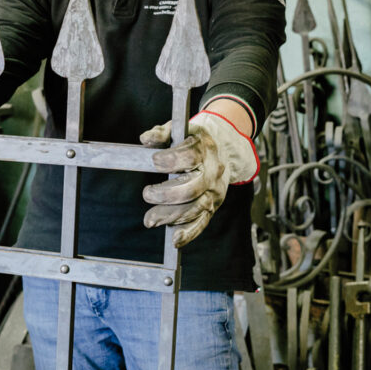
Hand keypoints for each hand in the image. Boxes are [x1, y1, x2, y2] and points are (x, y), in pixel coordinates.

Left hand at [140, 112, 258, 246]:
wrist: (224, 147)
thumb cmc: (193, 139)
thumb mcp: (178, 129)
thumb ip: (161, 133)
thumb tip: (146, 139)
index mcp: (205, 148)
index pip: (191, 156)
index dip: (171, 160)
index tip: (154, 161)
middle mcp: (213, 171)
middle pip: (194, 187)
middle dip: (167, 194)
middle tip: (147, 194)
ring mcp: (215, 190)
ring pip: (197, 208)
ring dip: (172, 216)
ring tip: (150, 220)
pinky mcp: (213, 205)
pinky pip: (203, 222)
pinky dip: (190, 233)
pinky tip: (175, 240)